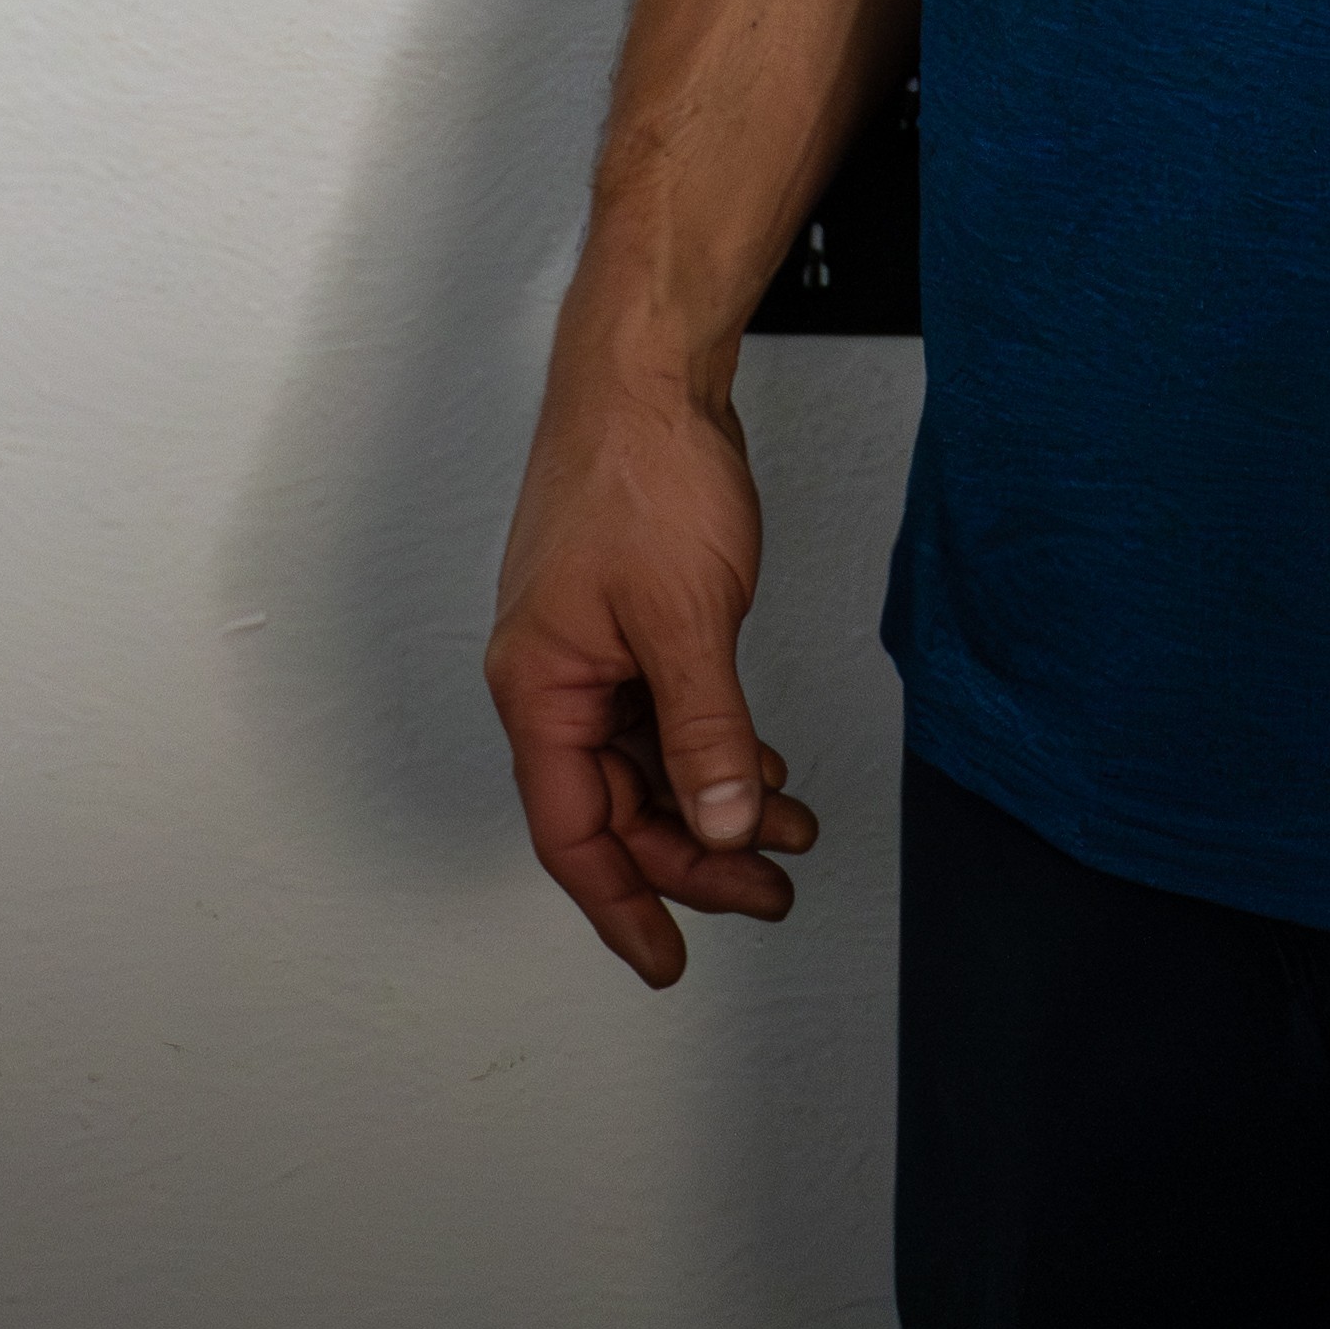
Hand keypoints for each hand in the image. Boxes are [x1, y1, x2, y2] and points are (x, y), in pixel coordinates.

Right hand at [485, 339, 819, 981]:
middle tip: (770, 890)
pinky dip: (713, 749)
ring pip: (646, 764)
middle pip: (617, 808)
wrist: (647, 369)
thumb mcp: (686, 620)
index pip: (575, 833)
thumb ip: (707, 734)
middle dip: (694, 857)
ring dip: (714, 803)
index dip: (624, 906)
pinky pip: (662, 714)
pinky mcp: (623, 619)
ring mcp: (587, 647)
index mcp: (541, 688)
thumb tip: (724, 825)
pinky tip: (762, 763)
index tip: (668, 959)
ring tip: (788, 833)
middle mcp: (553, 676)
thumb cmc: (637, 469)